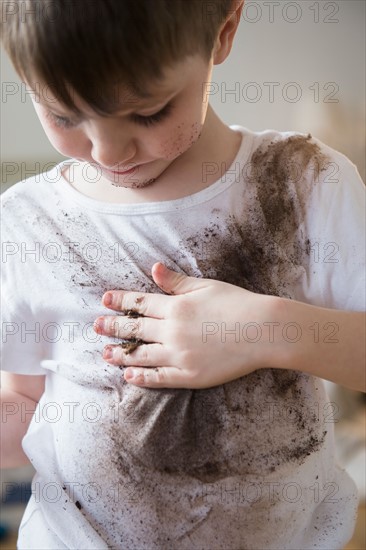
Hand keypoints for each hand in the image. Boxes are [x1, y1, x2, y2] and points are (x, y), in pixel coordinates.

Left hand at [93, 262, 277, 388]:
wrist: (263, 331)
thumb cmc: (237, 303)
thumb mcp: (205, 286)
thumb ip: (176, 282)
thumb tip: (153, 269)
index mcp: (176, 306)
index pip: (139, 303)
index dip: (120, 301)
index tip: (105, 300)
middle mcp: (172, 331)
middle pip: (134, 329)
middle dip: (112, 327)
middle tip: (96, 326)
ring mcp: (179, 355)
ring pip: (141, 355)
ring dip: (119, 354)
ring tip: (104, 353)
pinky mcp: (189, 375)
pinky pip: (159, 378)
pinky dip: (142, 377)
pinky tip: (129, 376)